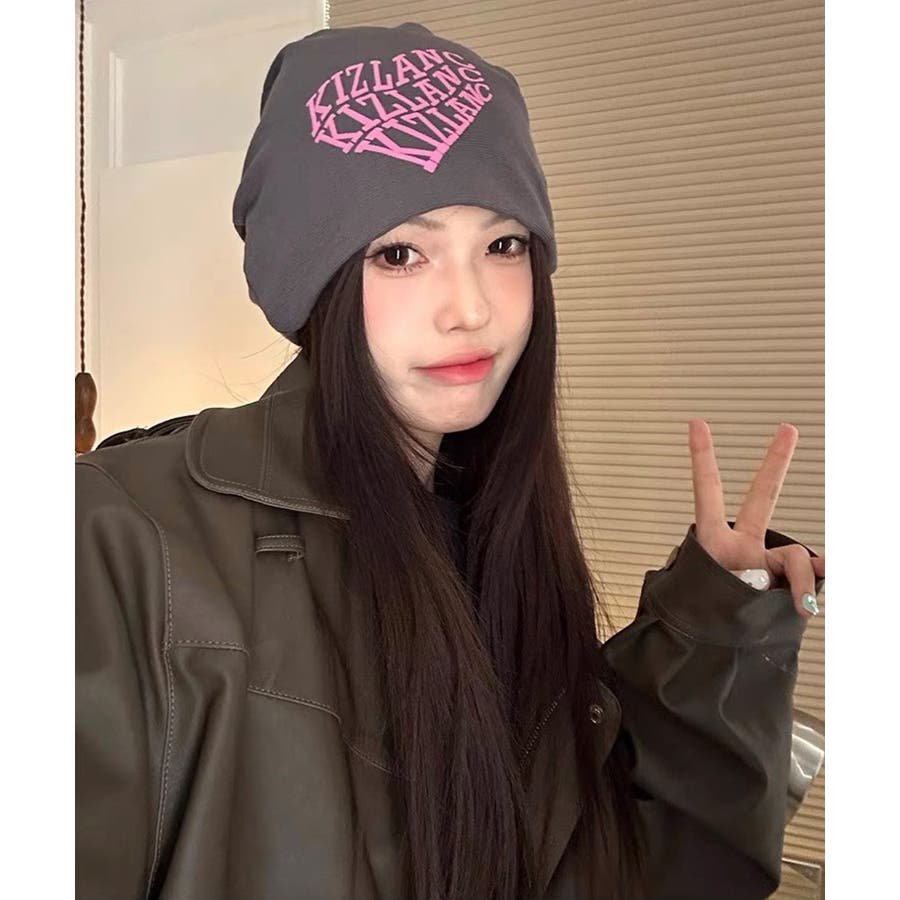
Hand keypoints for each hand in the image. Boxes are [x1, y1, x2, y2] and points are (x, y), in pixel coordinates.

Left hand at [688, 419, 824, 617]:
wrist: (709, 652)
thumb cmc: (701, 619)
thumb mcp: (720, 597)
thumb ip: (768, 579)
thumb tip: (820, 569)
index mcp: (711, 541)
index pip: (707, 493)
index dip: (702, 458)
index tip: (695, 423)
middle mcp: (739, 545)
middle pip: (761, 498)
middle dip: (776, 465)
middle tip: (788, 429)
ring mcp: (760, 563)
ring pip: (795, 559)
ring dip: (799, 583)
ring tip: (796, 608)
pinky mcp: (778, 582)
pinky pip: (805, 581)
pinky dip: (810, 590)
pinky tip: (813, 598)